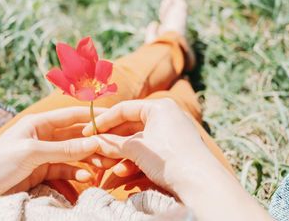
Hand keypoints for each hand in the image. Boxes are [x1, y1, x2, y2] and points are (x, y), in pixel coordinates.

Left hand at [0, 106, 113, 197]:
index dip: (94, 117)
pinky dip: (77, 173)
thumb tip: (94, 142)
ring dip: (89, 159)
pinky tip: (87, 178)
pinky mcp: (42, 171)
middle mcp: (44, 135)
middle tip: (114, 149)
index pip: (73, 116)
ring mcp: (44, 154)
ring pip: (74, 154)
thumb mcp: (33, 153)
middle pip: (76, 135)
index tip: (115, 119)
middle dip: (95, 141)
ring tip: (104, 167)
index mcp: (40, 122)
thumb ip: (64, 149)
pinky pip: (66, 169)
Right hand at [82, 98, 211, 193]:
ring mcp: (172, 134)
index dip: (103, 121)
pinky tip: (122, 173)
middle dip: (112, 140)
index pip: (124, 109)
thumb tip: (94, 142)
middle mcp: (167, 116)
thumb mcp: (136, 149)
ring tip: (107, 164)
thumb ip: (112, 144)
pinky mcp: (175, 151)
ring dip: (122, 154)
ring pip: (139, 142)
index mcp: (159, 106)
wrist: (200, 183)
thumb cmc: (168, 158)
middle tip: (95, 148)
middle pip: (131, 126)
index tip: (88, 132)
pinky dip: (135, 161)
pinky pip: (150, 152)